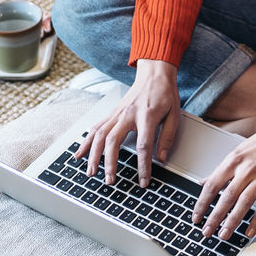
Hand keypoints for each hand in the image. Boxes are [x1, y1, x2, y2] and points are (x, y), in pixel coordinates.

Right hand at [76, 59, 179, 185]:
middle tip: (110, 180)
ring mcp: (117, 113)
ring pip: (100, 135)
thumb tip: (162, 158)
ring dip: (93, 155)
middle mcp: (128, 114)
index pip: (144, 145)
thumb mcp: (175, 114)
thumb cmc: (165, 93)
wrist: (154, 74)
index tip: (143, 181)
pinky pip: (96, 128)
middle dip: (109, 163)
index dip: (143, 165)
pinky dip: (86, 142)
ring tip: (91, 172)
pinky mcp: (112, 113)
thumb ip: (168, 137)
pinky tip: (79, 154)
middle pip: (114, 140)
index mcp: (147, 115)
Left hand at [192, 112, 255, 241]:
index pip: (212, 185)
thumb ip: (222, 168)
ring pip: (243, 204)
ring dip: (231, 222)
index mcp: (234, 159)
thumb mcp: (239, 150)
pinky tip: (249, 232)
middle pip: (226, 198)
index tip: (196, 216)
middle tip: (206, 231)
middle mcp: (246, 169)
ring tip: (223, 235)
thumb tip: (205, 181)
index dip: (202, 203)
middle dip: (214, 217)